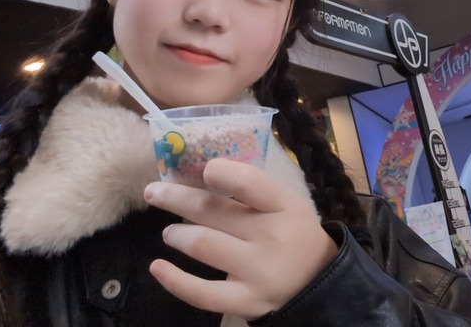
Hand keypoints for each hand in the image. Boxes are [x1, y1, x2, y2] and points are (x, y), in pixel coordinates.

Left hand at [143, 158, 337, 319]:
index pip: (250, 183)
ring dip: (176, 234)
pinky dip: (174, 280)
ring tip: (170, 232)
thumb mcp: (285, 202)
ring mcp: (258, 271)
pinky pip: (202, 293)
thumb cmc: (292, 231)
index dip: (222, 173)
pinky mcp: (245, 301)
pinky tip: (156, 267)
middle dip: (176, 198)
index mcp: (284, 205)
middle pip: (214, 212)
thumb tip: (199, 172)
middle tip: (154, 192)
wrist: (317, 280)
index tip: (204, 169)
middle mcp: (271, 236)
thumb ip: (251, 189)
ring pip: (203, 245)